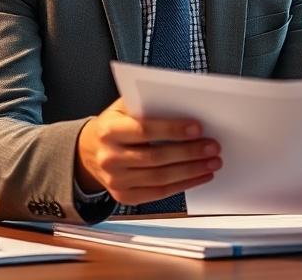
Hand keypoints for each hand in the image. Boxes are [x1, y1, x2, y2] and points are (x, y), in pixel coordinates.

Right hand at [75, 98, 221, 204]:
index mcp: (109, 130)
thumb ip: (148, 105)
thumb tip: (185, 105)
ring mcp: (116, 180)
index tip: (198, 128)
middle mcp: (110, 158)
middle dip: (189, 153)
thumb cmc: (114, 124)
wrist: (88, 151)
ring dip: (191, 171)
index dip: (172, 130)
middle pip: (155, 157)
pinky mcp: (124, 196)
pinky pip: (158, 193)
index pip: (145, 130)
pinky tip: (199, 176)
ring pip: (159, 178)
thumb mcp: (123, 108)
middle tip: (213, 146)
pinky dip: (183, 185)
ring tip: (212, 162)